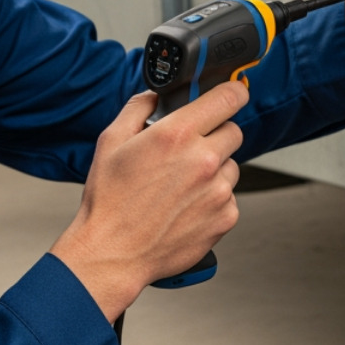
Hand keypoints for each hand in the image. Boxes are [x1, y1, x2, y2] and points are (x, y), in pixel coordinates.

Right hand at [49, 82, 246, 319]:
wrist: (113, 252)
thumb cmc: (110, 201)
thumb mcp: (111, 141)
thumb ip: (138, 108)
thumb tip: (155, 95)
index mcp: (177, 134)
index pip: (229, 97)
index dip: (232, 93)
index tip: (230, 95)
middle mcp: (204, 160)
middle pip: (234, 131)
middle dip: (215, 135)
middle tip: (190, 150)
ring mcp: (218, 191)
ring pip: (232, 165)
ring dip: (215, 169)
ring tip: (181, 185)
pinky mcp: (226, 217)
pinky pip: (230, 197)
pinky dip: (214, 199)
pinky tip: (186, 207)